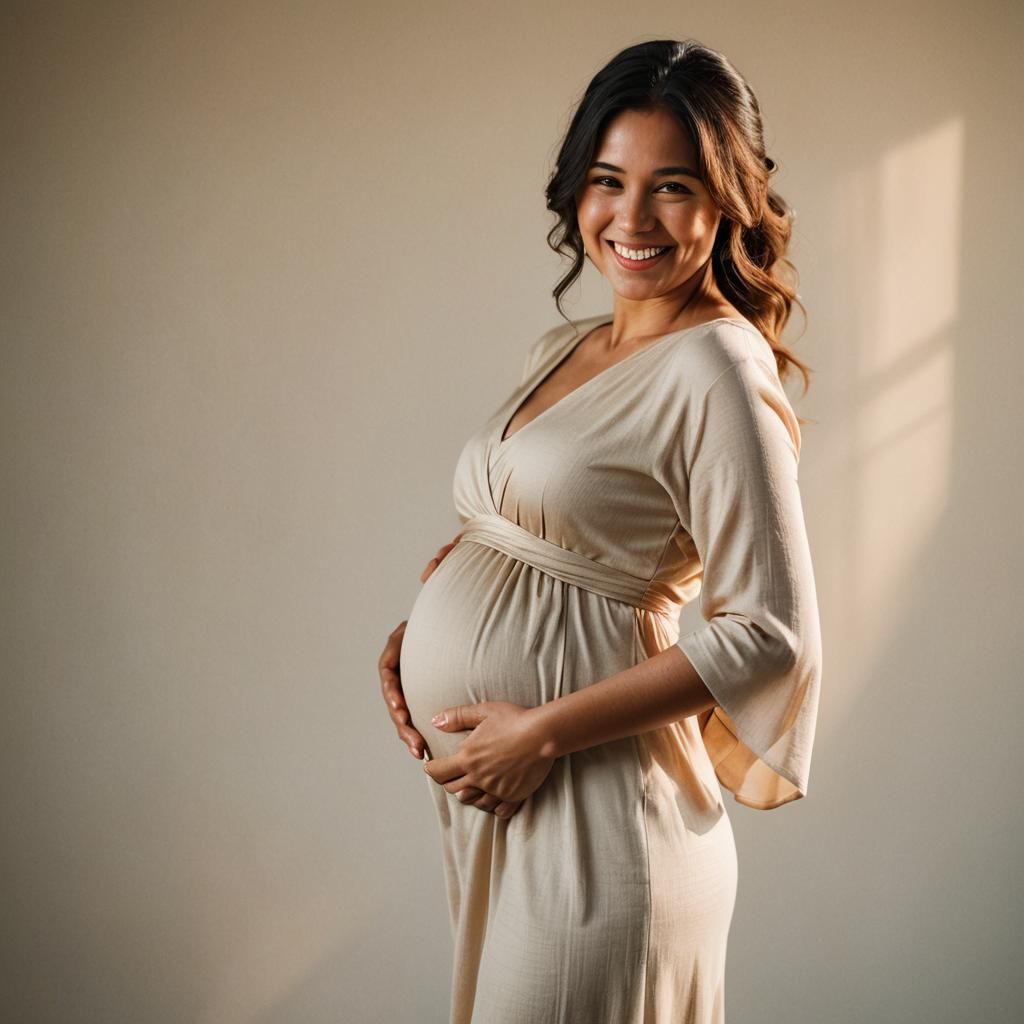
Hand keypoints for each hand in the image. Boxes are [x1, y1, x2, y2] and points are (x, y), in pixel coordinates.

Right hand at [379, 533, 464, 759]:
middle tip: (414, 743)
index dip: (391, 692)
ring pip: (407, 709)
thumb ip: (443, 563)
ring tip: (420, 753)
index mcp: (405, 640)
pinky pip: (424, 711)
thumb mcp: (453, 575)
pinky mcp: (434, 686)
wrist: (480, 607)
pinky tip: (432, 748)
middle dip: (400, 722)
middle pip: (394, 697)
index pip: (388, 668)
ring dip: (410, 732)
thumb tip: (429, 570)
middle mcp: (408, 660)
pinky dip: (426, 730)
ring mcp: (418, 674)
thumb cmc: (464, 591)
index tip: (401, 710)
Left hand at [422, 701, 554, 818]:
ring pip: (474, 802)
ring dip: (469, 795)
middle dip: (448, 782)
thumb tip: (435, 721)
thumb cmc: (515, 719)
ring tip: (471, 786)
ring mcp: (496, 789)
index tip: (431, 766)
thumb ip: (458, 717)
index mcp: (468, 758)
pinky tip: (494, 799)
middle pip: (453, 789)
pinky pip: (498, 811)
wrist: (543, 734)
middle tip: (450, 775)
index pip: (439, 772)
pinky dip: (493, 807)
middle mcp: (479, 778)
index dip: (431, 769)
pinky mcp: (513, 796)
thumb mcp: (484, 711)